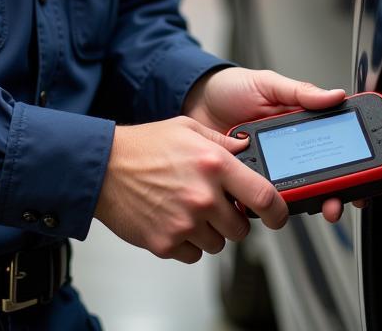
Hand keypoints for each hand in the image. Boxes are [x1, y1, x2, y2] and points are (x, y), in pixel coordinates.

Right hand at [94, 116, 287, 263]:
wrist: (103, 168)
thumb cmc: (142, 147)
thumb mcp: (186, 128)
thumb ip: (221, 140)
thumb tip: (245, 149)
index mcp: (213, 164)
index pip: (264, 196)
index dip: (278, 211)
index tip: (278, 216)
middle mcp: (203, 195)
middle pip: (241, 228)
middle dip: (232, 218)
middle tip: (213, 203)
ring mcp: (185, 222)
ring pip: (218, 243)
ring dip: (208, 230)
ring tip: (186, 207)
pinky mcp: (167, 243)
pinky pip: (193, 254)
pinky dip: (187, 242)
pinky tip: (172, 218)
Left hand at [183, 67, 352, 223]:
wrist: (194, 98)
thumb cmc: (231, 88)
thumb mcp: (268, 83)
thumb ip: (300, 92)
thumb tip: (336, 95)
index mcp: (298, 126)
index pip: (332, 148)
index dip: (352, 167)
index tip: (364, 179)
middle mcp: (287, 150)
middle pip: (320, 178)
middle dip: (334, 195)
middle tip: (335, 202)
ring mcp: (267, 167)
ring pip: (294, 193)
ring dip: (305, 203)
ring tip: (307, 204)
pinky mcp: (244, 180)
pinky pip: (259, 197)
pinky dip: (265, 205)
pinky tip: (267, 204)